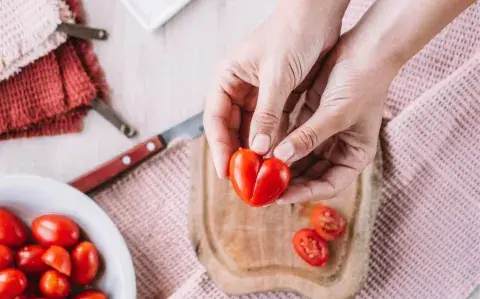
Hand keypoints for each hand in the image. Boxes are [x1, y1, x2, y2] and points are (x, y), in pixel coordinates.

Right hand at [203, 0, 349, 177]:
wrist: (318, 15)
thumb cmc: (293, 34)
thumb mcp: (277, 76)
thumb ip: (267, 113)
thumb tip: (258, 149)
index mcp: (227, 77)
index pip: (214, 119)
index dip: (219, 147)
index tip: (225, 172)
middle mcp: (238, 87)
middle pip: (230, 128)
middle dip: (237, 153)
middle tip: (244, 180)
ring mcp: (256, 93)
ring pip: (250, 129)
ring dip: (256, 150)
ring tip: (261, 174)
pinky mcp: (276, 98)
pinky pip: (269, 125)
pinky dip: (272, 141)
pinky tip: (277, 158)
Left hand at [275, 35, 398, 203]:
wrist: (367, 46)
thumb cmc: (362, 82)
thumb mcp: (335, 114)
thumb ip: (308, 137)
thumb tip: (279, 159)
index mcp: (355, 156)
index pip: (328, 185)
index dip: (303, 193)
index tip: (278, 197)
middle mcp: (340, 149)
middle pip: (311, 175)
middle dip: (288, 182)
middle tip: (260, 188)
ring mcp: (325, 134)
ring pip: (299, 158)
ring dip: (280, 164)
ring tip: (256, 172)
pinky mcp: (312, 119)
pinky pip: (292, 137)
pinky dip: (279, 144)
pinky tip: (261, 149)